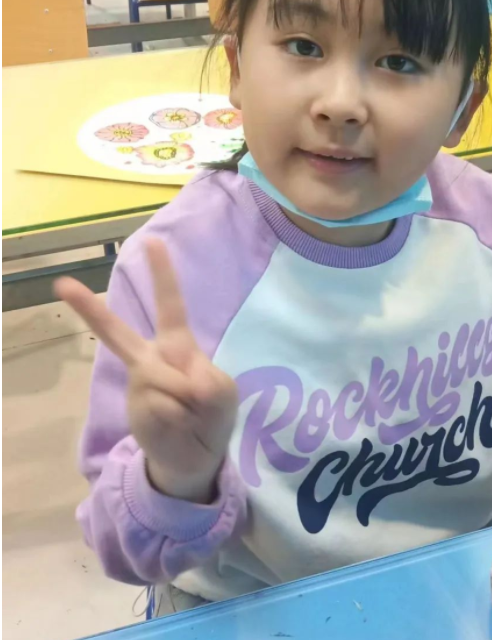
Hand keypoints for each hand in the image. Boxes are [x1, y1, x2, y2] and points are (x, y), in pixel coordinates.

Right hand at [55, 238, 237, 503]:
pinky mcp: (136, 409)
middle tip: (61, 284)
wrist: (195, 458)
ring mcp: (139, 384)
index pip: (171, 306)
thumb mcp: (223, 394)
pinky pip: (166, 408)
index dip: (163, 274)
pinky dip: (181, 420)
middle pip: (118, 333)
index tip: (152, 241)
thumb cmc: (210, 415)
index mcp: (177, 346)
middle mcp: (151, 360)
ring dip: (188, 402)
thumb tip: (185, 382)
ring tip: (191, 414)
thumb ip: (209, 383)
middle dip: (89, 309)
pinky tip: (178, 426)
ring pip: (164, 382)